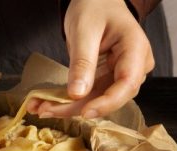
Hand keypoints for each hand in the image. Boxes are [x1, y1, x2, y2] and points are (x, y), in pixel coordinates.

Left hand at [28, 0, 153, 118]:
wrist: (96, 1)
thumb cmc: (94, 7)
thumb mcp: (84, 31)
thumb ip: (82, 62)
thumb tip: (77, 94)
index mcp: (135, 48)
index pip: (127, 83)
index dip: (106, 102)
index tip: (84, 112)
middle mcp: (134, 65)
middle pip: (110, 96)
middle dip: (78, 107)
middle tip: (46, 110)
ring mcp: (121, 73)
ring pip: (97, 99)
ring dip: (69, 107)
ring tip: (41, 107)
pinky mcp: (107, 78)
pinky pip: (90, 94)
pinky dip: (69, 100)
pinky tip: (48, 103)